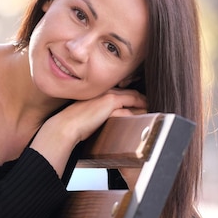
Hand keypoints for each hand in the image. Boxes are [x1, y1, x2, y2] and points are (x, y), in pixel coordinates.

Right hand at [30, 88, 146, 175]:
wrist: (65, 127)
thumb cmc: (74, 125)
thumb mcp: (90, 118)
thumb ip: (102, 117)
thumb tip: (110, 122)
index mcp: (99, 93)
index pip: (122, 93)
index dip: (134, 98)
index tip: (142, 104)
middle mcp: (105, 91)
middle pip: (130, 93)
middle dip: (142, 100)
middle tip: (151, 107)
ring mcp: (108, 94)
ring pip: (133, 97)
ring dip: (144, 105)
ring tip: (152, 111)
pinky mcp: (110, 101)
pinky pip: (132, 102)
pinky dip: (140, 107)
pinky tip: (146, 111)